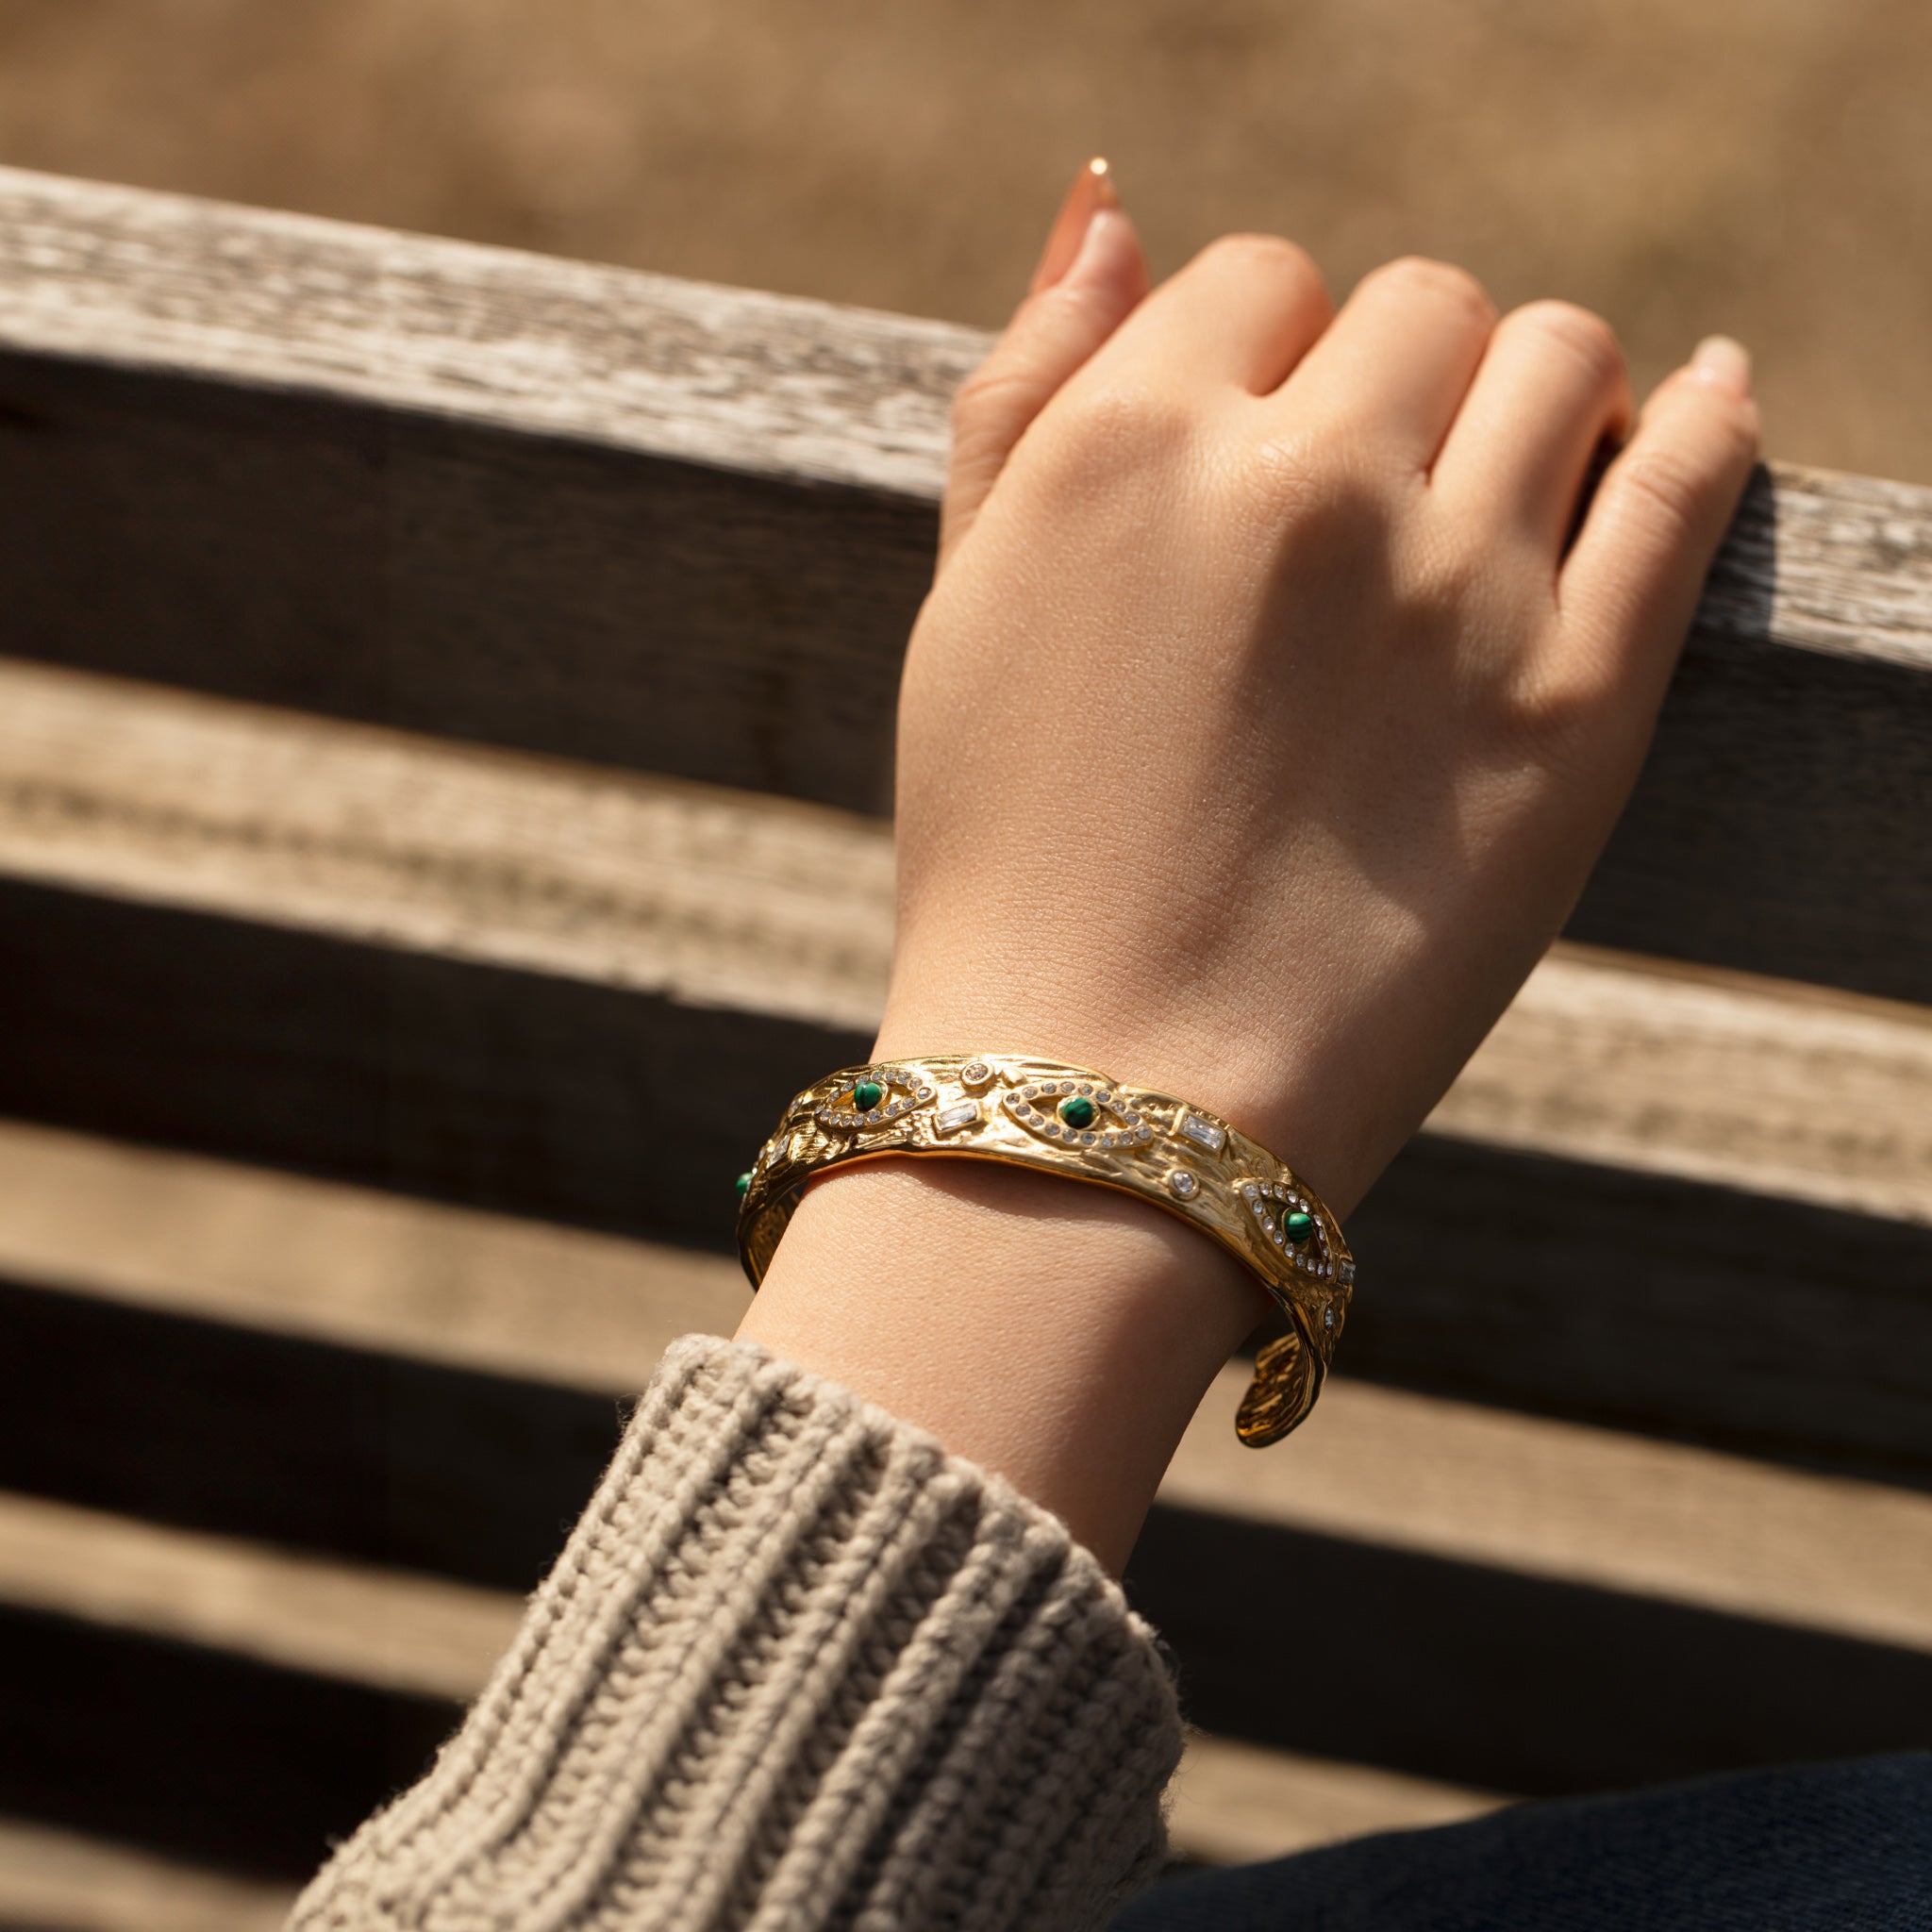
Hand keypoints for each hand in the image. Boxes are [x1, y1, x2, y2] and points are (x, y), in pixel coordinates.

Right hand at [883, 165, 1757, 1218]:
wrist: (1107, 1092)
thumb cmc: (1012, 856)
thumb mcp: (959, 605)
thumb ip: (1024, 387)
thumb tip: (1111, 206)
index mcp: (1131, 446)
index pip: (1260, 278)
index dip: (1266, 358)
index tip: (1264, 454)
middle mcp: (1299, 484)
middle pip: (1419, 304)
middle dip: (1394, 378)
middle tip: (1370, 496)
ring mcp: (1454, 590)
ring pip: (1562, 357)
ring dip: (1535, 392)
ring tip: (1503, 485)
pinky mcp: (1581, 706)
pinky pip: (1693, 481)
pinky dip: (1713, 417)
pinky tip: (1709, 401)